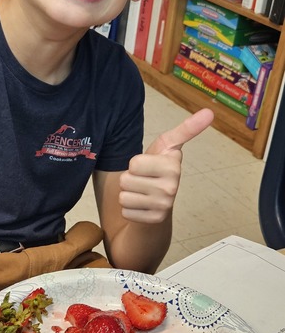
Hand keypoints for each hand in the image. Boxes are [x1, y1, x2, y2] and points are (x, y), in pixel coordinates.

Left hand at [119, 108, 213, 223]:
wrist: (158, 199)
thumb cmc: (158, 168)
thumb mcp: (167, 145)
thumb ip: (186, 129)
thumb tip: (209, 112)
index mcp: (173, 166)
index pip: (134, 163)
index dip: (135, 164)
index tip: (149, 165)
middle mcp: (172, 187)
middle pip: (125, 179)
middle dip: (130, 179)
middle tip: (143, 180)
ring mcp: (164, 206)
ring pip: (123, 197)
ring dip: (128, 194)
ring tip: (142, 192)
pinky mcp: (154, 220)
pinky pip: (126, 212)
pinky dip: (130, 209)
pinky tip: (142, 206)